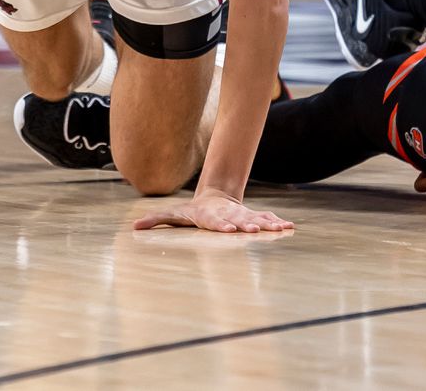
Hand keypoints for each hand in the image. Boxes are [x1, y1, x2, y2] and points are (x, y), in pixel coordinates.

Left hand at [132, 188, 293, 232]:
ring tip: (282, 228)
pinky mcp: (252, 217)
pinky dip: (277, 222)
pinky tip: (290, 227)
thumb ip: (157, 220)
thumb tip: (135, 225)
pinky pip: (266, 219)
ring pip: (256, 218)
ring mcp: (242, 215)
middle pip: (239, 219)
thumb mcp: (174, 215)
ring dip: (268, 224)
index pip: (216, 222)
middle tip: (255, 229)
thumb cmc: (191, 212)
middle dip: (247, 224)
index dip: (223, 224)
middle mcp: (229, 215)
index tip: (229, 228)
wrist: (215, 197)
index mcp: (210, 217)